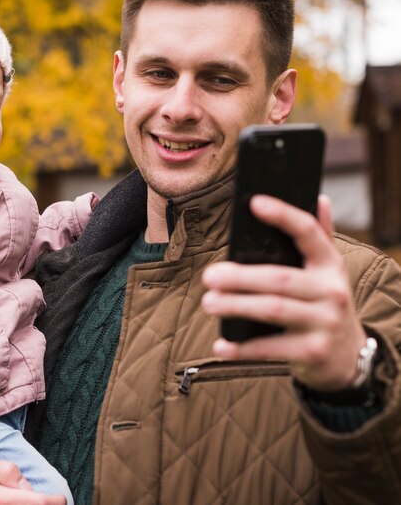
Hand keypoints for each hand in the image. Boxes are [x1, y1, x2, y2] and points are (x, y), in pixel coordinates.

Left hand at [201, 194, 366, 391]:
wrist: (347, 356)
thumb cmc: (323, 303)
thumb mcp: (328, 270)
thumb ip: (320, 237)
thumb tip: (320, 198)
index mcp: (331, 264)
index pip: (308, 233)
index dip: (282, 216)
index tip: (254, 203)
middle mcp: (332, 291)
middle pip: (279, 278)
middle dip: (240, 277)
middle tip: (209, 276)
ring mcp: (324, 323)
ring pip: (272, 310)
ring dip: (235, 306)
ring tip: (208, 302)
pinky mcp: (312, 352)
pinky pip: (271, 348)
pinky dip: (242, 348)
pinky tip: (221, 345)